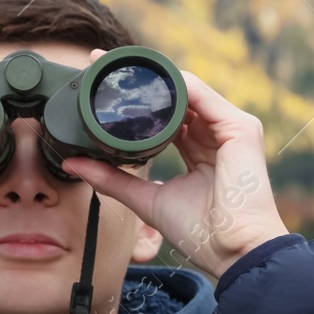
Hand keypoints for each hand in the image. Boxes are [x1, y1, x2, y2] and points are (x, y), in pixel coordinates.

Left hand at [61, 53, 289, 278]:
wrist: (233, 251)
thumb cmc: (201, 233)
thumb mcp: (147, 199)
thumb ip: (113, 179)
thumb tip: (74, 163)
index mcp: (198, 150)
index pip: (164, 115)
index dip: (135, 101)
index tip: (97, 84)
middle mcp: (214, 133)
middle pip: (172, 96)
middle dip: (138, 81)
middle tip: (97, 62)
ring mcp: (229, 128)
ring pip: (185, 89)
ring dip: (150, 77)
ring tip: (115, 69)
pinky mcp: (239, 127)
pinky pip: (200, 94)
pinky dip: (173, 85)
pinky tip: (147, 84)